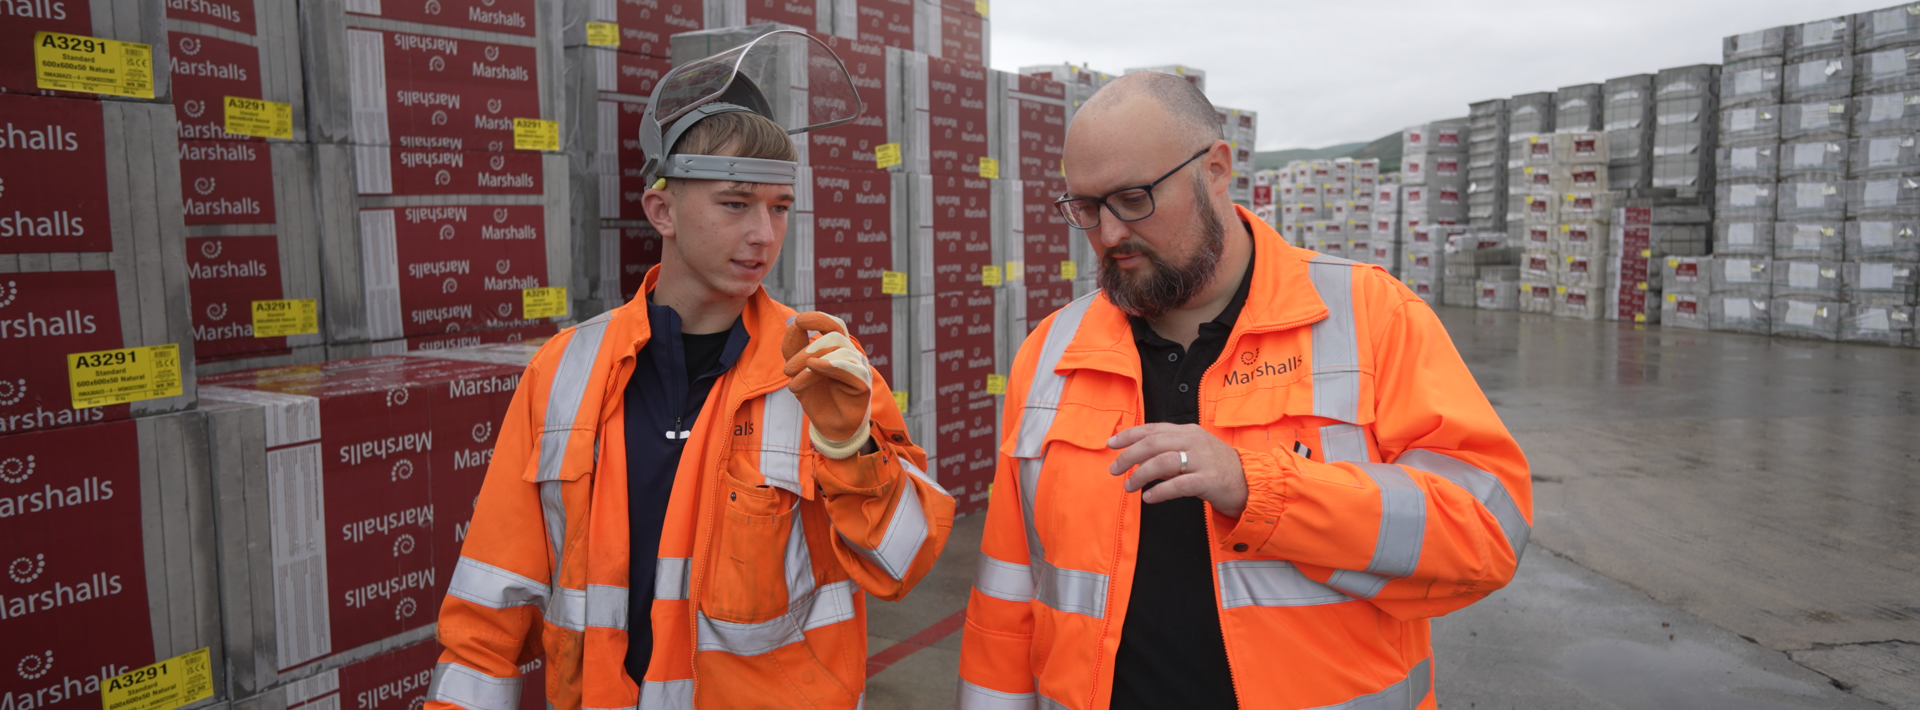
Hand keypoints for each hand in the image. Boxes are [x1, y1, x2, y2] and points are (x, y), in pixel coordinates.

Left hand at [781, 312, 872, 458]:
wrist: (829, 426)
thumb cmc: (817, 396)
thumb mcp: (797, 370)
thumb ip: (793, 347)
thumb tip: (793, 324)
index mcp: (837, 349)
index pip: (833, 324)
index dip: (818, 318)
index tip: (798, 321)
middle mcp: (851, 355)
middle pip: (833, 336)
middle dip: (806, 349)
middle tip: (787, 370)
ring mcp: (859, 368)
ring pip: (838, 350)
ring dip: (809, 363)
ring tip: (794, 386)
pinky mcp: (863, 384)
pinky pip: (848, 368)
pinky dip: (829, 365)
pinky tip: (814, 367)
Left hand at [1108, 423, 1247, 516]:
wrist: (1250, 481)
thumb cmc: (1217, 467)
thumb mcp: (1194, 451)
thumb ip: (1169, 451)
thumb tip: (1139, 458)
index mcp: (1188, 431)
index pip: (1153, 428)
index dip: (1129, 434)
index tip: (1111, 443)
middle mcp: (1194, 441)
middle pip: (1153, 443)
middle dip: (1129, 455)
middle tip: (1115, 469)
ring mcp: (1203, 460)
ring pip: (1163, 462)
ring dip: (1141, 474)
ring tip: (1129, 486)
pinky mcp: (1209, 480)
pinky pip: (1179, 484)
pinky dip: (1160, 491)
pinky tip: (1149, 497)